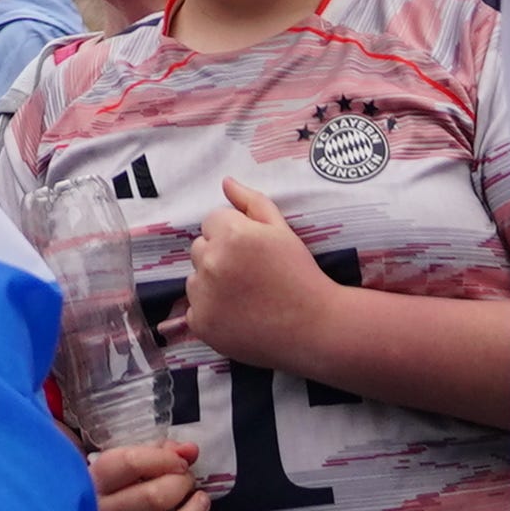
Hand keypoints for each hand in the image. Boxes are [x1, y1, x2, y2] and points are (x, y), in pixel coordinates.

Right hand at [82, 440, 205, 510]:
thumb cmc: (97, 497)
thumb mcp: (114, 470)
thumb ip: (153, 454)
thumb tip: (190, 450)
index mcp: (92, 484)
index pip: (129, 464)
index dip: (163, 459)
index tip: (179, 461)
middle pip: (151, 499)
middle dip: (180, 485)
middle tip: (187, 481)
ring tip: (201, 503)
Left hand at [174, 177, 332, 370]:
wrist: (314, 328)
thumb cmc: (300, 274)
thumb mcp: (281, 230)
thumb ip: (251, 201)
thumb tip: (226, 182)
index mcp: (230, 234)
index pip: (211, 222)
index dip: (233, 235)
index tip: (253, 253)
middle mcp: (211, 263)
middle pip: (199, 249)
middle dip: (219, 257)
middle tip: (250, 275)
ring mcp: (204, 296)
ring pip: (195, 280)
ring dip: (211, 285)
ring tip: (245, 297)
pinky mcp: (202, 325)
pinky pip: (195, 311)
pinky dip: (211, 314)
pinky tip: (238, 317)